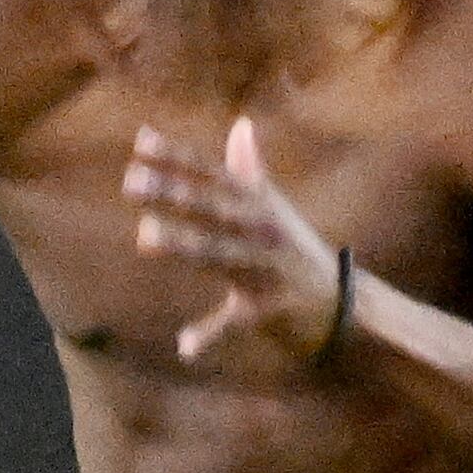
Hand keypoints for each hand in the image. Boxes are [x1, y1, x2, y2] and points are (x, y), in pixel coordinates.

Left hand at [125, 117, 342, 374]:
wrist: (342, 297)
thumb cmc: (294, 246)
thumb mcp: (275, 206)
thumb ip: (250, 169)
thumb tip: (241, 125)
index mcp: (255, 204)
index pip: (211, 175)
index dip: (176, 158)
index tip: (140, 142)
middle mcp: (259, 229)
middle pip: (210, 208)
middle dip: (172, 193)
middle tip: (129, 181)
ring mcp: (264, 267)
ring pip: (218, 254)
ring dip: (184, 244)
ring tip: (144, 236)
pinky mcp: (269, 308)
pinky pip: (235, 321)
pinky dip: (211, 334)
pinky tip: (184, 347)